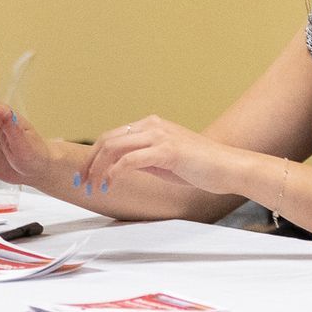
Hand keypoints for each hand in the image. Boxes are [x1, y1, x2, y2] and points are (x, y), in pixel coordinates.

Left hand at [78, 115, 240, 195]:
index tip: (86, 174)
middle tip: (83, 181)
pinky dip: (114, 173)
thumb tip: (121, 168)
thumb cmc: (201, 167)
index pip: (112, 136)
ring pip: (114, 148)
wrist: (228, 168)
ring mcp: (160, 136)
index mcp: (152, 124)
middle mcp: (153, 125)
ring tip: (93, 186)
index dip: (93, 155)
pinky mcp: (167, 151)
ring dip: (98, 168)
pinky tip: (110, 184)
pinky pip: (130, 160)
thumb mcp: (165, 161)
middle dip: (90, 162)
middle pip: (107, 139)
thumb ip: (144, 159)